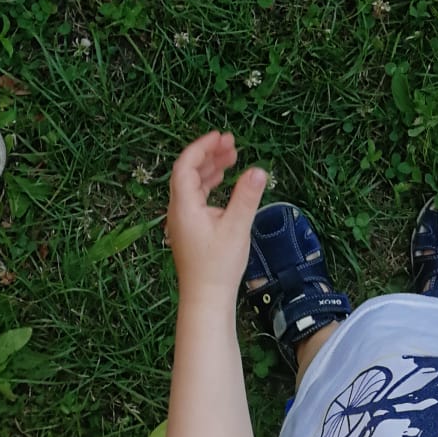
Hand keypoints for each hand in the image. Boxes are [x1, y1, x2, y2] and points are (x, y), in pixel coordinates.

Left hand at [166, 132, 267, 306]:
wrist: (206, 299)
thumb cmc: (218, 266)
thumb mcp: (237, 227)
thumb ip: (247, 196)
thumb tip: (259, 170)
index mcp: (184, 206)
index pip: (186, 166)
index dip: (202, 147)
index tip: (222, 136)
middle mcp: (178, 211)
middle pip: (189, 172)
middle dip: (209, 154)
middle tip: (232, 142)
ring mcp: (182, 221)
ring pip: (193, 185)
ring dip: (211, 169)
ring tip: (232, 157)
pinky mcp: (190, 230)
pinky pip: (197, 198)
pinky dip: (210, 185)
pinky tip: (224, 183)